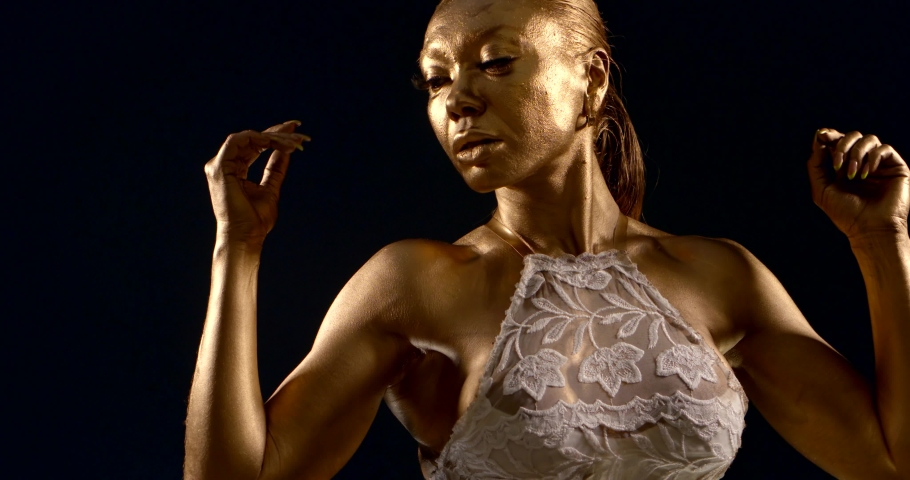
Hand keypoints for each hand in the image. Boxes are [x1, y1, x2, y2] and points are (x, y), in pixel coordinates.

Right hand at [204, 120, 310, 246]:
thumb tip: (286, 151)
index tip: (296, 130)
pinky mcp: (218, 166)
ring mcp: (219, 165)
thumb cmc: (256, 219)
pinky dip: (257, 139)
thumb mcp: (271, 187)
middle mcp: (225, 164)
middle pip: (253, 139)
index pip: (255, 145)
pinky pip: (237, 141)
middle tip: (300, 134)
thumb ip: (275, 168)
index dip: (275, 135)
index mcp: (235, 169)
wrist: (246, 235)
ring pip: (247, 138)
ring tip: (292, 143)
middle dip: (278, 134)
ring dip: (271, 137)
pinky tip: (274, 142)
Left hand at [808, 128, 908, 239]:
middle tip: (837, 164)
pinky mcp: (896, 167)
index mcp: (843, 167)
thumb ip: (816, 166)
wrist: (870, 229)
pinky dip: (873, 157)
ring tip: (852, 174)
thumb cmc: (845, 214)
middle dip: (841, 145)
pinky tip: (866, 173)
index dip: (829, 136)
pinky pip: (885, 149)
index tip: (821, 135)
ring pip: (869, 139)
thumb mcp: (821, 190)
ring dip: (856, 153)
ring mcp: (879, 164)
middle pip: (852, 136)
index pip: (837, 142)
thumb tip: (818, 142)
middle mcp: (861, 163)